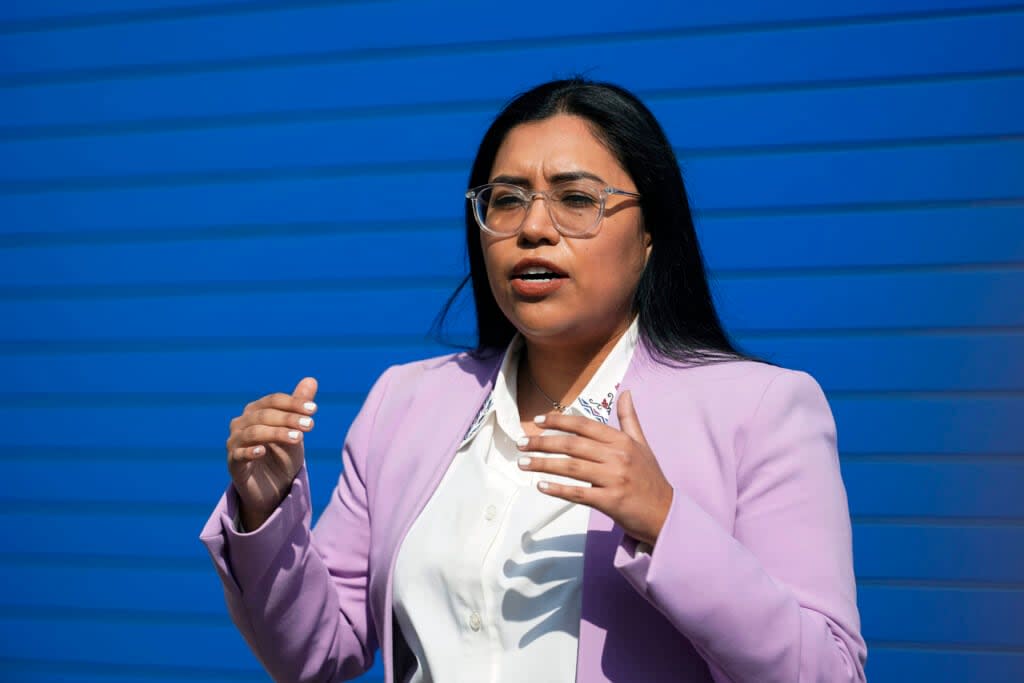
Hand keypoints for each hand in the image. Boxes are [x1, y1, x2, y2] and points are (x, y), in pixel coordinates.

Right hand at [226, 377, 318, 530]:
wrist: (274, 488)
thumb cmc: (282, 454)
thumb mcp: (295, 430)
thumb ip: (300, 405)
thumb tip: (311, 379)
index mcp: (255, 411)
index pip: (274, 401)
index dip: (293, 403)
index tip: (314, 410)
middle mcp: (241, 423)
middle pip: (264, 415)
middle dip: (288, 418)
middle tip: (310, 425)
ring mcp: (234, 443)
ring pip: (254, 432)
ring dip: (276, 433)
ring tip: (298, 438)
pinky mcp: (232, 463)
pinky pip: (238, 454)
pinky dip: (251, 451)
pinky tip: (263, 451)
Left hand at [515, 390, 672, 546]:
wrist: (665, 512)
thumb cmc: (650, 478)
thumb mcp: (642, 444)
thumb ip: (629, 419)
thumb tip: (626, 393)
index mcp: (622, 441)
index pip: (584, 425)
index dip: (559, 421)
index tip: (538, 420)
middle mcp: (617, 457)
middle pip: (572, 445)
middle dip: (543, 442)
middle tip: (521, 443)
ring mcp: (614, 479)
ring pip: (571, 467)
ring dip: (543, 464)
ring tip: (523, 463)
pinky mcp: (610, 501)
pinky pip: (578, 493)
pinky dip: (558, 489)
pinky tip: (541, 486)